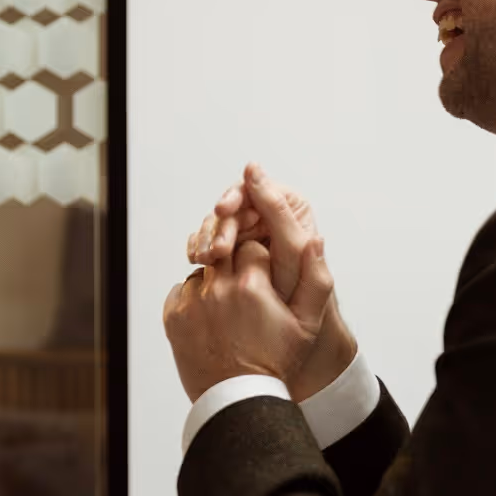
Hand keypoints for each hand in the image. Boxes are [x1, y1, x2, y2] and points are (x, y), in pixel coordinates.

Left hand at [185, 165, 356, 399]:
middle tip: (244, 294)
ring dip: (213, 283)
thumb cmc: (276, 363)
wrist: (239, 400)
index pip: (253, 248)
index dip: (260, 264)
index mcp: (251, 285)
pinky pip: (180, 291)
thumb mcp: (306, 323)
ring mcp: (192, 303)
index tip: (263, 282)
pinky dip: (192, 298)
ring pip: (201, 272)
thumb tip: (315, 237)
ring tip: (227, 310)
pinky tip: (208, 318)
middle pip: (224, 255)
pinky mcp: (173, 317)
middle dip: (235, 269)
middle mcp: (218, 289)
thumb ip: (314, 278)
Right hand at [187, 163, 318, 298]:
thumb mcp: (291, 249)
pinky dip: (200, 247)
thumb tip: (254, 169)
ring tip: (204, 260)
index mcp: (289, 209)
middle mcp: (267, 217)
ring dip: (207, 239)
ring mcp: (248, 232)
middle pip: (233, 208)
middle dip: (220, 227)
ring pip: (217, 223)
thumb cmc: (298, 292)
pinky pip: (209, 239)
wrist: (288, 326)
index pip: (256, 189)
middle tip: (215, 251)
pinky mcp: (232, 249)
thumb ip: (276, 208)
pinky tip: (196, 260)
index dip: (235, 197)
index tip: (222, 211)